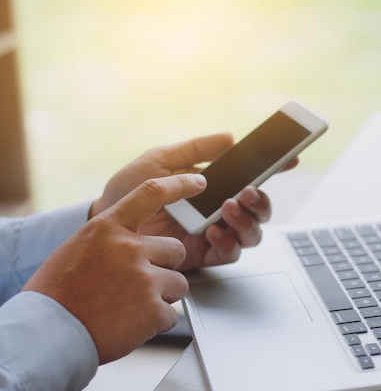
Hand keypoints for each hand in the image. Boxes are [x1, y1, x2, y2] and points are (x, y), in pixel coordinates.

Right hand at [23, 174, 206, 363]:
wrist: (48, 333)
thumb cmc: (59, 293)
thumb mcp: (81, 248)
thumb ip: (113, 240)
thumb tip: (138, 242)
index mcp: (108, 228)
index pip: (152, 193)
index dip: (180, 185)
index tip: (198, 181)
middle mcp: (130, 248)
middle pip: (175, 251)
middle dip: (165, 268)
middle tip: (138, 284)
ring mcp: (144, 278)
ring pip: (178, 283)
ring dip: (161, 297)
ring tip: (129, 307)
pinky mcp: (152, 309)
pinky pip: (170, 314)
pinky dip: (154, 323)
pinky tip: (129, 324)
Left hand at [90, 134, 297, 271]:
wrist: (103, 224)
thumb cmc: (129, 191)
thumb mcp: (159, 161)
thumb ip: (194, 150)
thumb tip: (229, 138)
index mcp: (214, 187)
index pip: (251, 178)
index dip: (274, 169)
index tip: (289, 159)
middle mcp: (219, 212)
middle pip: (260, 210)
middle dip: (261, 201)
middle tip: (247, 192)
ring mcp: (214, 234)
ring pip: (252, 233)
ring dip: (247, 220)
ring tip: (228, 208)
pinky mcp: (203, 256)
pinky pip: (229, 253)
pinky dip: (227, 241)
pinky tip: (213, 231)